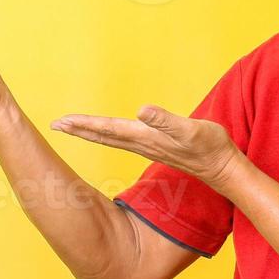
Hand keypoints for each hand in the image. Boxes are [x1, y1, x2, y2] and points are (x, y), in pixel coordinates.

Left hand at [50, 105, 241, 188]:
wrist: (222, 169)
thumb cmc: (210, 147)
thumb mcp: (191, 130)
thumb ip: (166, 121)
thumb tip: (141, 110)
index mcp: (144, 136)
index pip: (107, 129)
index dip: (84, 124)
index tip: (61, 122)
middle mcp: (142, 142)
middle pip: (103, 134)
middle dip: (79, 129)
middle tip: (56, 124)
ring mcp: (148, 145)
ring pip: (111, 137)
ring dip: (90, 131)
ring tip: (73, 127)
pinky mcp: (155, 146)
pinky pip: (123, 138)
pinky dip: (108, 134)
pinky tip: (106, 132)